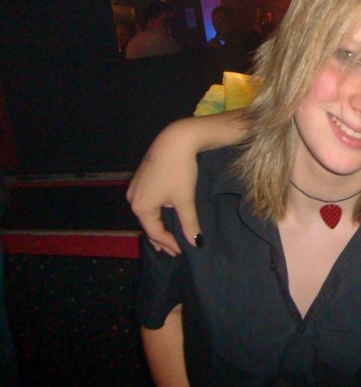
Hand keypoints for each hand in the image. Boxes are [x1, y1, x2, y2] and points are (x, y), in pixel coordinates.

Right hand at [127, 120, 201, 255]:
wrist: (175, 140)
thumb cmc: (180, 171)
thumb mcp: (185, 200)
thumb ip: (189, 223)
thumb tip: (196, 243)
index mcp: (141, 207)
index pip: (155, 232)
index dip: (170, 244)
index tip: (183, 251)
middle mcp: (132, 199)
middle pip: (148, 224)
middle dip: (161, 238)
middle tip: (174, 251)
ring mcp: (134, 188)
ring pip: (146, 214)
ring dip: (157, 226)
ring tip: (166, 239)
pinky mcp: (140, 178)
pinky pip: (146, 203)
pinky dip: (155, 213)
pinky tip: (161, 216)